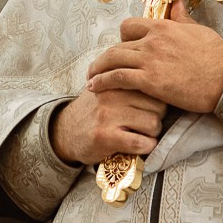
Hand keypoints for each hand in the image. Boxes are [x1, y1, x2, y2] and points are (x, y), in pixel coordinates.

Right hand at [49, 86, 166, 166]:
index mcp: (115, 80)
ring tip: (142, 135)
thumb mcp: (106, 87)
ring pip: (153, 124)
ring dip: (152, 134)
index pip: (153, 87)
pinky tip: (141, 146)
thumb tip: (157, 76)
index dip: (158, 101)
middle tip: (146, 125)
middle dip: (157, 118)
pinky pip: (140, 142)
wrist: (64, 132)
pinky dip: (146, 147)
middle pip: (158, 106)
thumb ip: (126, 80)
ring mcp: (109, 116)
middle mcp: (112, 95)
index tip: (150, 109)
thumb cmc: (92, 110)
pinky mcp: (106, 137)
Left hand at [84, 0, 222, 114]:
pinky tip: (94, 87)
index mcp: (163, 27)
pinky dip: (102, 82)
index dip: (122, 38)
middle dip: (105, 57)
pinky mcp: (150, 81)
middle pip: (117, 44)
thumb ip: (181, 17)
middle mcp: (152, 40)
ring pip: (113, 60)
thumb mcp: (197, 30)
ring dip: (97, 69)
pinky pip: (117, 78)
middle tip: (98, 67)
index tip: (122, 48)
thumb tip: (176, 2)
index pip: (129, 26)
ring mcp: (150, 60)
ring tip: (90, 78)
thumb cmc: (217, 56)